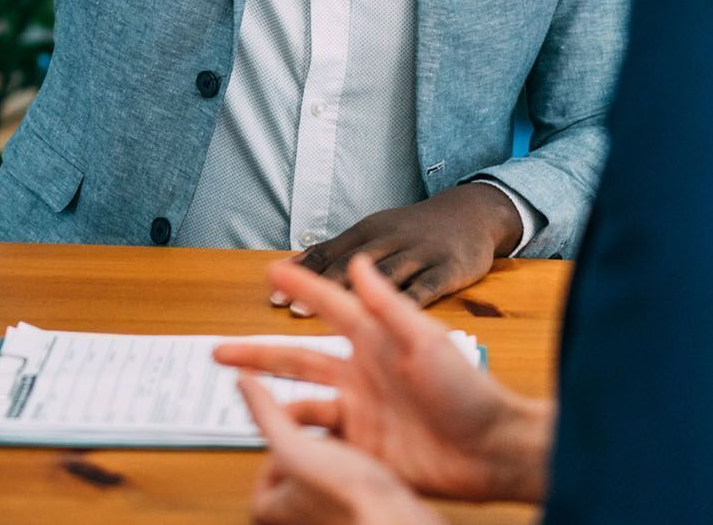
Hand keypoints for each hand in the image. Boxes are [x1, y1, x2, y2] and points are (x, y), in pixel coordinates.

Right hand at [216, 255, 551, 503]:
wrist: (492, 451)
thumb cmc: (468, 392)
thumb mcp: (425, 340)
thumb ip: (388, 303)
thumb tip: (358, 261)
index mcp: (376, 341)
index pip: (330, 306)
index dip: (301, 288)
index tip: (271, 271)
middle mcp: (361, 374)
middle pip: (297, 360)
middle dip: (257, 353)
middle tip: (220, 350)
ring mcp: (360, 413)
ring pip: (300, 402)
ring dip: (269, 399)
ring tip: (236, 397)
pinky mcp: (363, 448)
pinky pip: (318, 442)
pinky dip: (295, 439)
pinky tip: (273, 438)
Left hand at [287, 182, 520, 310]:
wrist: (472, 214)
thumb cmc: (415, 230)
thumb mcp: (377, 231)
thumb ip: (338, 250)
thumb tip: (292, 265)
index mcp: (368, 231)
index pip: (328, 252)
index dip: (301, 274)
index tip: (275, 295)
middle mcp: (390, 240)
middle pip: (351, 266)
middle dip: (320, 288)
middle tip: (293, 311)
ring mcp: (420, 254)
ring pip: (384, 277)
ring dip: (356, 298)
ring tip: (336, 320)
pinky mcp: (448, 270)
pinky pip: (426, 289)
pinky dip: (406, 304)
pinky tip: (389, 323)